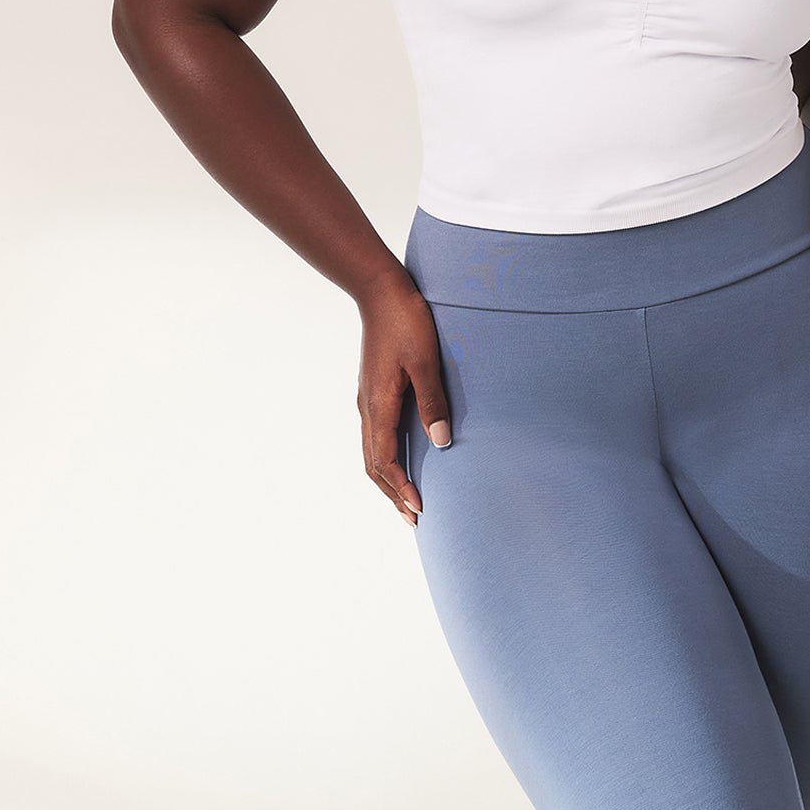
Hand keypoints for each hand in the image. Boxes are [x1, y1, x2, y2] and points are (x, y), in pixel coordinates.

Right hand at [358, 272, 450, 526]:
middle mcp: (368, 408)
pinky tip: (402, 462)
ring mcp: (368, 401)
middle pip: (374, 465)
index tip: (419, 509)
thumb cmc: (406, 321)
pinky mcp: (373, 393)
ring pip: (372, 453)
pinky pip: (375, 437)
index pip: (385, 460)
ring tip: (407, 500)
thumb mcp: (425, 360)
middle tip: (415, 518)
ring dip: (388, 480)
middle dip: (393, 494)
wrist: (379, 290)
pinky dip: (387, 460)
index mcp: (378, 405)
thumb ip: (433, 400)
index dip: (401, 488)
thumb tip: (441, 443)